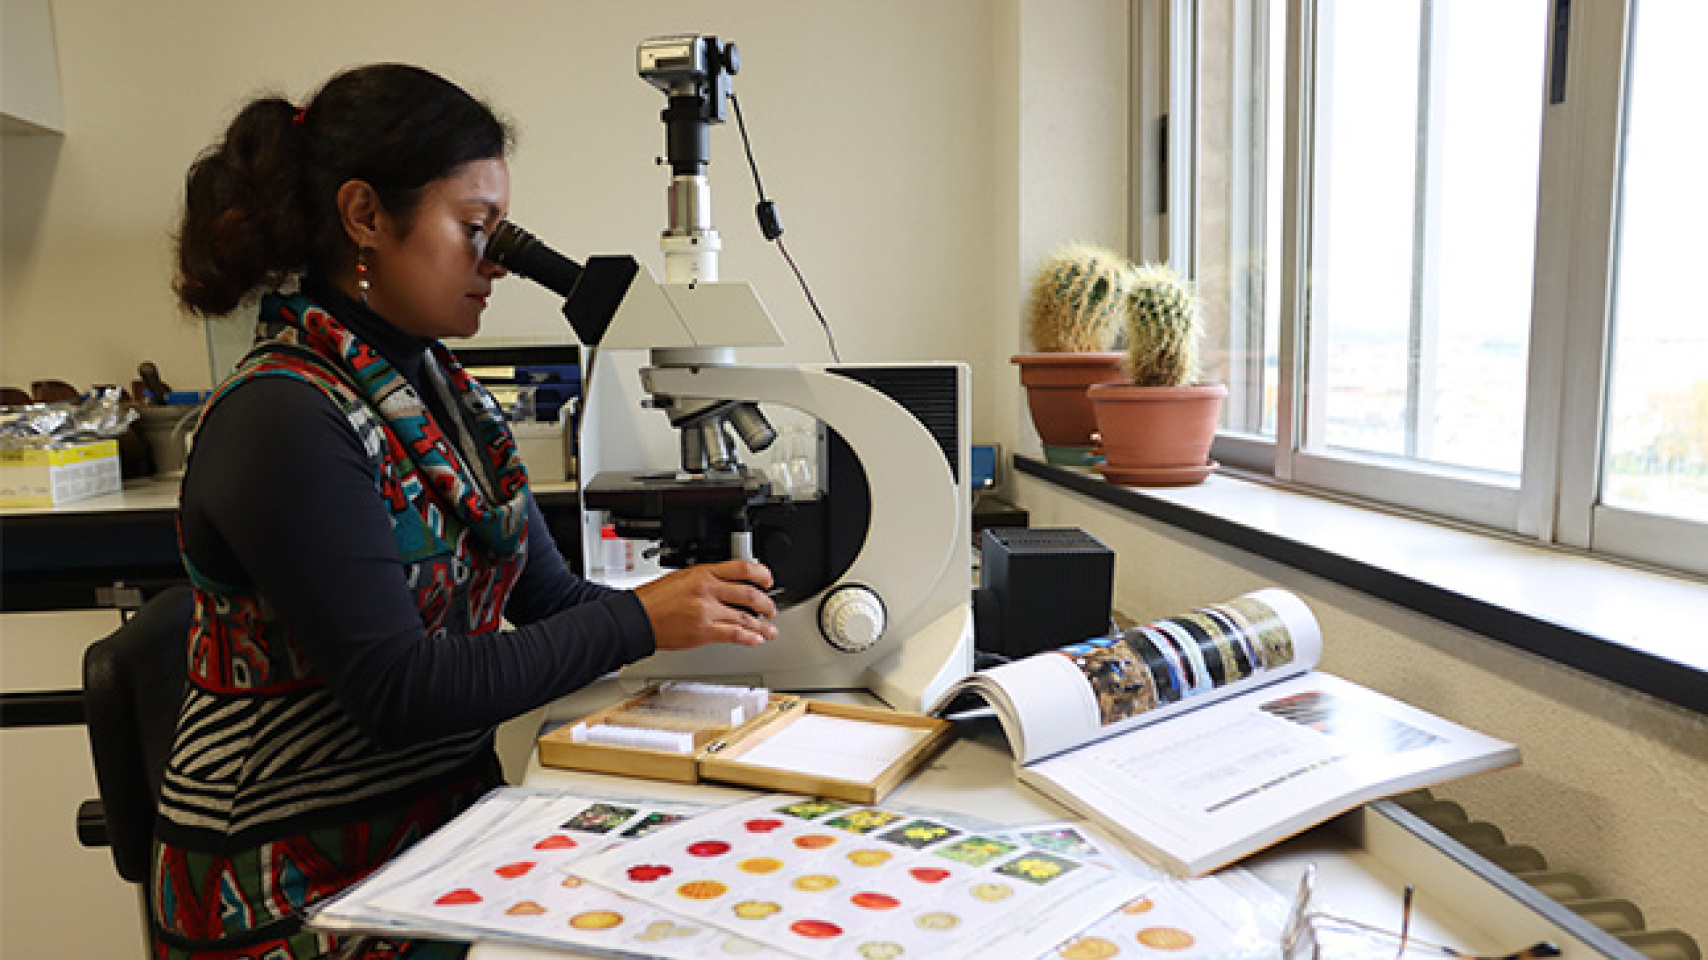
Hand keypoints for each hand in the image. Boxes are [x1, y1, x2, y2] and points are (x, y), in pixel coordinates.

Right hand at [633, 559, 779, 649]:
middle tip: (771, 609)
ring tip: (769, 629)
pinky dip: (749, 638)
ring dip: (762, 625)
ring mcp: (707, 612)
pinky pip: (734, 634)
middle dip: (766, 604)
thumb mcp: (683, 576)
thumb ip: (708, 579)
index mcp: (704, 573)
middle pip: (750, 594)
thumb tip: (730, 584)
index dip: (762, 574)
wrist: (637, 617)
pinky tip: (756, 639)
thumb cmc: (655, 599)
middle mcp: (708, 590)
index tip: (768, 581)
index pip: (743, 568)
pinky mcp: (704, 631)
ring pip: (745, 618)